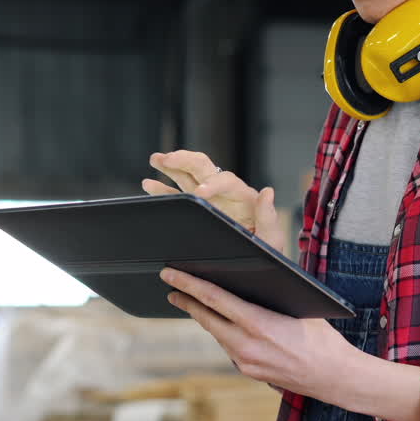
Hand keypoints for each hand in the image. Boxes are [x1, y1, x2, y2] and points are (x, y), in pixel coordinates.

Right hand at [142, 150, 285, 249]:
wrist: (257, 261)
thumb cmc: (265, 249)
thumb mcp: (271, 237)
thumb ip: (268, 216)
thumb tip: (268, 192)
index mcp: (243, 196)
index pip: (226, 181)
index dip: (212, 184)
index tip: (199, 193)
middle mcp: (224, 192)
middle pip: (204, 167)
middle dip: (185, 161)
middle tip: (168, 159)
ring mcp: (210, 198)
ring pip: (188, 174)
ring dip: (171, 165)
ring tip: (155, 159)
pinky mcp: (198, 207)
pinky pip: (179, 194)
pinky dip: (163, 188)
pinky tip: (148, 183)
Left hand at [159, 267, 358, 406]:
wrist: (336, 377)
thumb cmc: (323, 339)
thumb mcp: (299, 306)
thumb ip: (271, 293)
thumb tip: (251, 273)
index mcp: (258, 324)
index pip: (214, 299)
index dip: (188, 284)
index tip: (171, 274)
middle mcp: (246, 346)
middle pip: (206, 318)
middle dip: (187, 301)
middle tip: (172, 287)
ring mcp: (245, 362)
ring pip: (217, 333)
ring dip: (205, 317)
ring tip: (194, 302)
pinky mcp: (248, 372)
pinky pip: (229, 347)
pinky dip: (223, 332)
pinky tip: (223, 323)